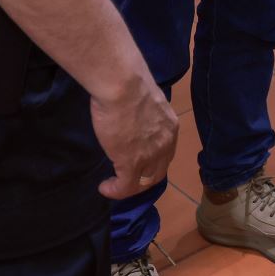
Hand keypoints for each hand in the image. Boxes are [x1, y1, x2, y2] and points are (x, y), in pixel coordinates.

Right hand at [91, 73, 179, 199]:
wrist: (123, 85)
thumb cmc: (130, 84)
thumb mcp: (146, 101)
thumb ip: (144, 114)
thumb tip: (133, 115)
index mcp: (169, 127)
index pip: (166, 152)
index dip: (153, 161)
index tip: (138, 161)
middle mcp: (165, 144)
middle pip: (158, 172)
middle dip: (144, 179)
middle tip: (127, 179)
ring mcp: (150, 155)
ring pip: (144, 182)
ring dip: (130, 187)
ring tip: (115, 185)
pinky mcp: (131, 163)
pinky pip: (125, 187)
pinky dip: (115, 190)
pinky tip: (105, 187)